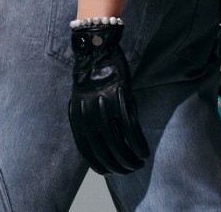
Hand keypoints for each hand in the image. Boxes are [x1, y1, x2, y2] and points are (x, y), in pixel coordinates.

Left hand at [68, 22, 149, 174]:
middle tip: (127, 170)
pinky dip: (138, 142)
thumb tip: (98, 146)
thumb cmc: (89, 75)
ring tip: (137, 165)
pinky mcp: (120, 95)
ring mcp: (106, 104)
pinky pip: (130, 126)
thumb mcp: (81, 100)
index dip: (98, 164)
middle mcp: (90, 112)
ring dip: (130, 158)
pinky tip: (143, 151)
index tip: (108, 173)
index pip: (87, 149)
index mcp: (77, 116)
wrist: (96, 48)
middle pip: (105, 149)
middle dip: (117, 165)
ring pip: (119, 141)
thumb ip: (87, 121)